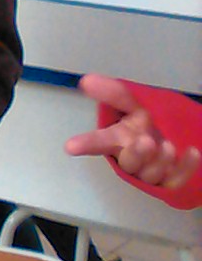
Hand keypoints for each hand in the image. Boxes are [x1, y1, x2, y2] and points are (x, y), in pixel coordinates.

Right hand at [65, 74, 201, 188]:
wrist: (177, 134)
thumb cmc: (149, 122)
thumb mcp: (134, 103)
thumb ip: (115, 94)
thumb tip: (87, 80)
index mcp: (117, 140)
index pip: (98, 142)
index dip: (86, 144)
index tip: (71, 146)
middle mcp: (131, 157)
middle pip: (128, 162)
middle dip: (135, 154)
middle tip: (145, 141)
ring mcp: (149, 171)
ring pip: (150, 174)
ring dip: (159, 161)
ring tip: (168, 146)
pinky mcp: (169, 181)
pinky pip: (176, 180)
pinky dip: (185, 168)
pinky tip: (192, 153)